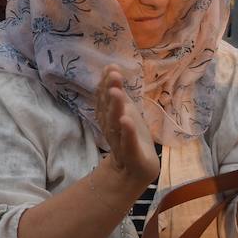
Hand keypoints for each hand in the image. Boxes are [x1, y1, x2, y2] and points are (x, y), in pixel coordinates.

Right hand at [96, 65, 159, 189]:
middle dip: (110, 91)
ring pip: (115, 123)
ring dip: (115, 107)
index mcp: (108, 116)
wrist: (134, 170)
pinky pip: (128, 142)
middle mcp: (110, 127)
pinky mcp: (131, 154)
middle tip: (113, 75)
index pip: (104, 98)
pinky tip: (126, 120)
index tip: (111, 67)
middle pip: (108, 108)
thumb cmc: (131, 137)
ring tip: (117, 92)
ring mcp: (120, 141)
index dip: (106, 83)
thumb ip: (118, 93)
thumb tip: (111, 67)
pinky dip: (127, 132)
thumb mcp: (125, 111)